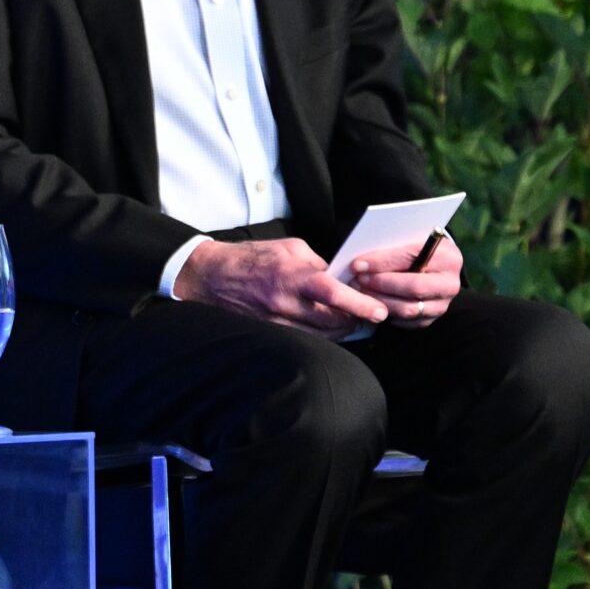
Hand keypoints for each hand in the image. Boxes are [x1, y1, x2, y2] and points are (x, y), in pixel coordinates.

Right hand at [175, 234, 388, 335]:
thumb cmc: (250, 258)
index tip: (378, 311)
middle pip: (334, 322)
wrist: (210, 276)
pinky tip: (328, 328)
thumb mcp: (288, 248)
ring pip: (324, 337)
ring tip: (351, 321)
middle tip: (370, 315)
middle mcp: (285, 302)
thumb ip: (317, 263)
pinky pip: (307, 340)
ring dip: (342, 331)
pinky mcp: (272, 334)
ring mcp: (278, 322)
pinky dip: (322, 336)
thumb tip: (340, 277)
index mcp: (291, 276)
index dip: (360, 304)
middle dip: (356, 320)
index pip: (333, 294)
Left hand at [345, 232, 462, 326]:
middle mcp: (450, 284)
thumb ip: (390, 248)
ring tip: (360, 291)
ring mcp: (442, 304)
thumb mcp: (407, 240)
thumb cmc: (413, 248)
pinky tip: (371, 302)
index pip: (410, 259)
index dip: (381, 262)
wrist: (431, 265)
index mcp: (446, 257)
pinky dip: (386, 313)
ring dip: (380, 301)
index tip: (357, 265)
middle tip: (358, 280)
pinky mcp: (431, 319)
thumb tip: (361, 263)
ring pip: (409, 308)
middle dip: (381, 284)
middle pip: (414, 287)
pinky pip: (406, 322)